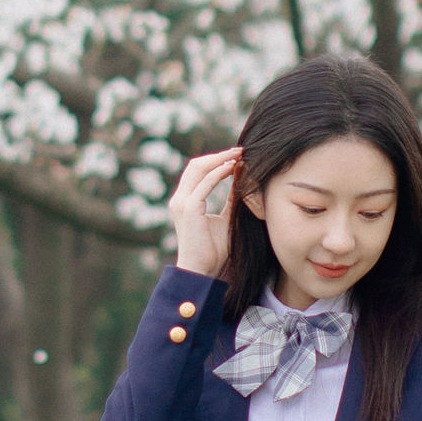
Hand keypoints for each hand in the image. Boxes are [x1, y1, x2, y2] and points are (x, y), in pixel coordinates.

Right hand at [168, 144, 242, 275]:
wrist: (202, 270)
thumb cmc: (213, 249)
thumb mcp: (225, 218)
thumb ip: (230, 199)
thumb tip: (242, 180)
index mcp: (185, 201)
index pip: (198, 171)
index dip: (216, 160)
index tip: (237, 156)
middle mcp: (179, 199)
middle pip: (196, 165)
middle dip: (218, 155)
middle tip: (240, 151)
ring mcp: (182, 203)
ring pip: (198, 169)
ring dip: (219, 159)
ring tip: (238, 155)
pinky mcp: (189, 208)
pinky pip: (205, 184)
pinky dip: (219, 173)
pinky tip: (233, 168)